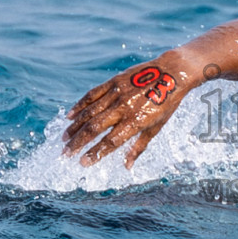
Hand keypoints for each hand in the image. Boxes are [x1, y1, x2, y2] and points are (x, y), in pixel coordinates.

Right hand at [62, 53, 192, 167]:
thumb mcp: (156, 127)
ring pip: (90, 112)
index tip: (83, 162)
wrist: (172, 72)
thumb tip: (127, 166)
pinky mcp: (113, 81)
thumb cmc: (166, 103)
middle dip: (78, 142)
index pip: (110, 142)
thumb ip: (139, 147)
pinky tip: (69, 116)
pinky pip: (92, 94)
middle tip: (65, 153)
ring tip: (64, 138)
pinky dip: (79, 105)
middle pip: (95, 128)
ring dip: (75, 126)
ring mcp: (117, 93)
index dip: (95, 153)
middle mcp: (124, 108)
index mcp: (136, 121)